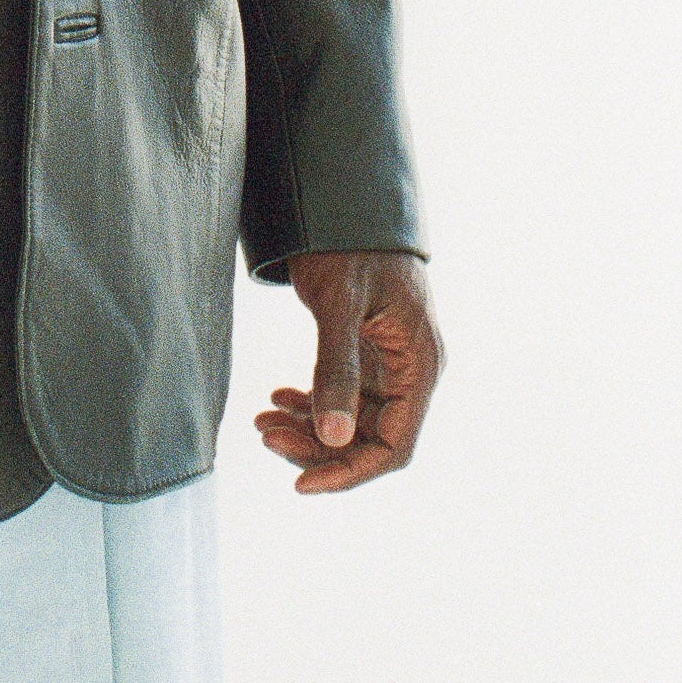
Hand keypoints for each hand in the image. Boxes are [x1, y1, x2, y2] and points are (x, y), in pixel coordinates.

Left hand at [254, 248, 442, 492]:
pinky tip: (277, 399)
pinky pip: (342, 395)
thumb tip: (331, 437)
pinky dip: (309, 402)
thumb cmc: (352, 243)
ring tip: (262, 420)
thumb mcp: (341, 303)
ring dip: (308, 427)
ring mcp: (388, 362)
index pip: (393, 445)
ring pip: (350, 420)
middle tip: (265, 435)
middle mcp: (409, 370)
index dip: (349, 471)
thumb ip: (336, 368)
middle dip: (317, 446)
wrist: (344, 199)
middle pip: (368, 437)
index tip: (302, 483)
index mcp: (419, 364)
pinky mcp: (366, 351)